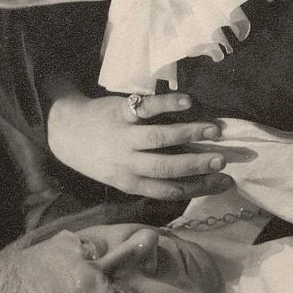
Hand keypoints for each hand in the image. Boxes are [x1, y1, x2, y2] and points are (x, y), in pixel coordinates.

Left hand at [47, 89, 233, 200]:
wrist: (65, 134)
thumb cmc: (101, 158)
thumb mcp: (121, 178)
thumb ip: (152, 178)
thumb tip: (195, 178)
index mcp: (131, 183)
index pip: (170, 190)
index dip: (200, 188)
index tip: (226, 182)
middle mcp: (128, 163)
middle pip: (166, 168)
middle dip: (197, 165)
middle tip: (223, 160)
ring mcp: (124, 137)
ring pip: (159, 138)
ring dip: (189, 134)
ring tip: (215, 130)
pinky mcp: (120, 112)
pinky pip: (145, 107)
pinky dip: (167, 103)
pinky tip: (188, 102)